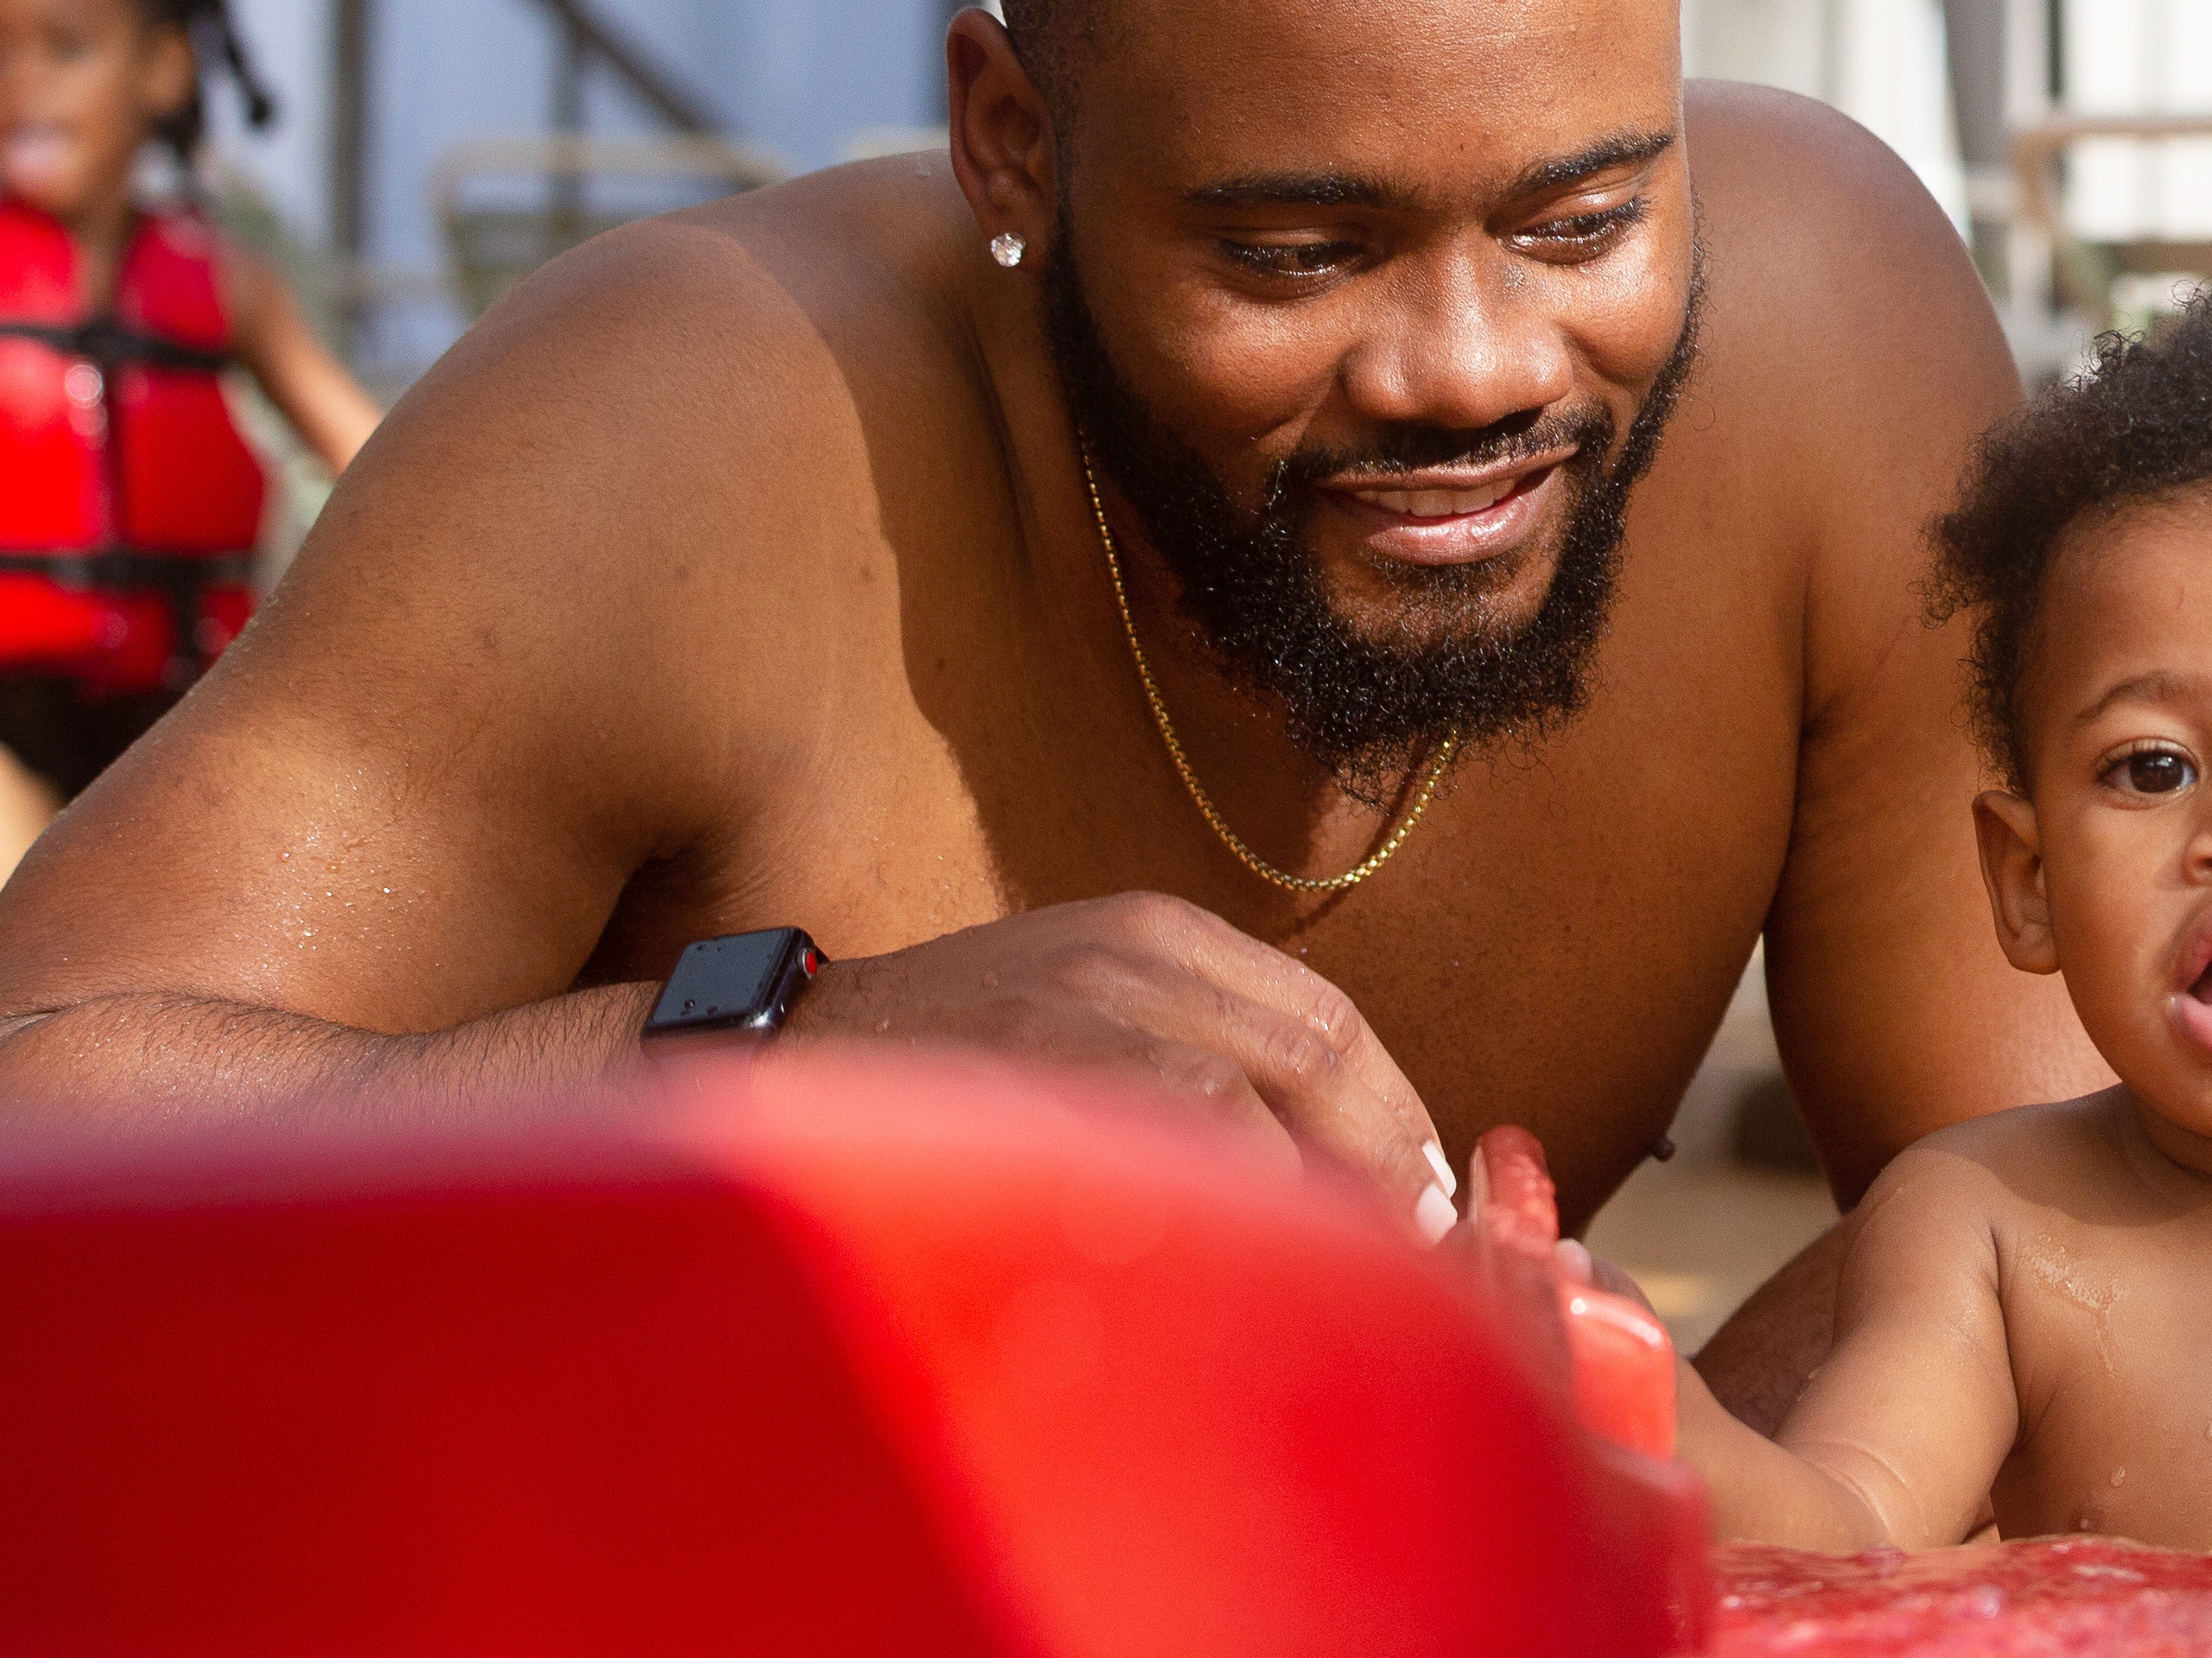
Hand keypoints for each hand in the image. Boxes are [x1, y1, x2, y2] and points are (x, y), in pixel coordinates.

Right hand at [779, 891, 1452, 1228]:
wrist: (783, 1058)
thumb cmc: (950, 1058)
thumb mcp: (1081, 1005)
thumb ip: (1195, 1052)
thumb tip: (1327, 1164)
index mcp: (1158, 933)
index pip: (1325, 1017)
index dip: (1395, 1111)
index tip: (1429, 1192)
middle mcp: (1133, 957)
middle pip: (1314, 1054)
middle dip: (1382, 1160)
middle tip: (1415, 1250)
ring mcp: (1077, 1011)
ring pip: (1250, 1110)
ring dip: (1308, 1200)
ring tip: (1332, 1277)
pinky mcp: (1026, 1078)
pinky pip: (1162, 1150)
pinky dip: (1217, 1212)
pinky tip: (1231, 1269)